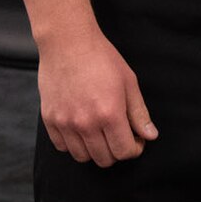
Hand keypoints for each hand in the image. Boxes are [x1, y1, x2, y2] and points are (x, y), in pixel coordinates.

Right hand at [37, 29, 157, 165]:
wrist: (68, 42)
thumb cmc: (100, 57)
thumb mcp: (129, 82)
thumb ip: (139, 113)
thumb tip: (150, 135)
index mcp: (109, 113)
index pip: (124, 151)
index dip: (135, 149)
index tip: (136, 139)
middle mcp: (86, 122)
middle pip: (104, 159)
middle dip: (117, 151)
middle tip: (119, 135)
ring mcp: (65, 122)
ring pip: (82, 157)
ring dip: (95, 150)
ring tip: (100, 133)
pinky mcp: (49, 119)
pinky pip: (62, 147)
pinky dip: (73, 144)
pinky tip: (81, 129)